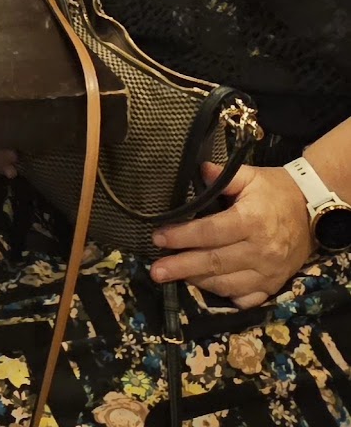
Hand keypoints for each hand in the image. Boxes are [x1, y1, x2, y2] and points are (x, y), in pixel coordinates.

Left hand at [151, 162, 312, 306]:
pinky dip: (225, 296)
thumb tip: (200, 170)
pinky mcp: (274, 285)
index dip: (183, 236)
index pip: (211, 232)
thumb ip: (224, 176)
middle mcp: (260, 251)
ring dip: (197, 282)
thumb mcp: (251, 176)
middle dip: (182, 267)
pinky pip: (246, 299)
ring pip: (227, 284)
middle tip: (155, 271)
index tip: (158, 238)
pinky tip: (205, 289)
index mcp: (251, 221)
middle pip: (215, 262)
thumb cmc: (275, 191)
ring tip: (173, 277)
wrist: (313, 213)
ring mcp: (269, 273)